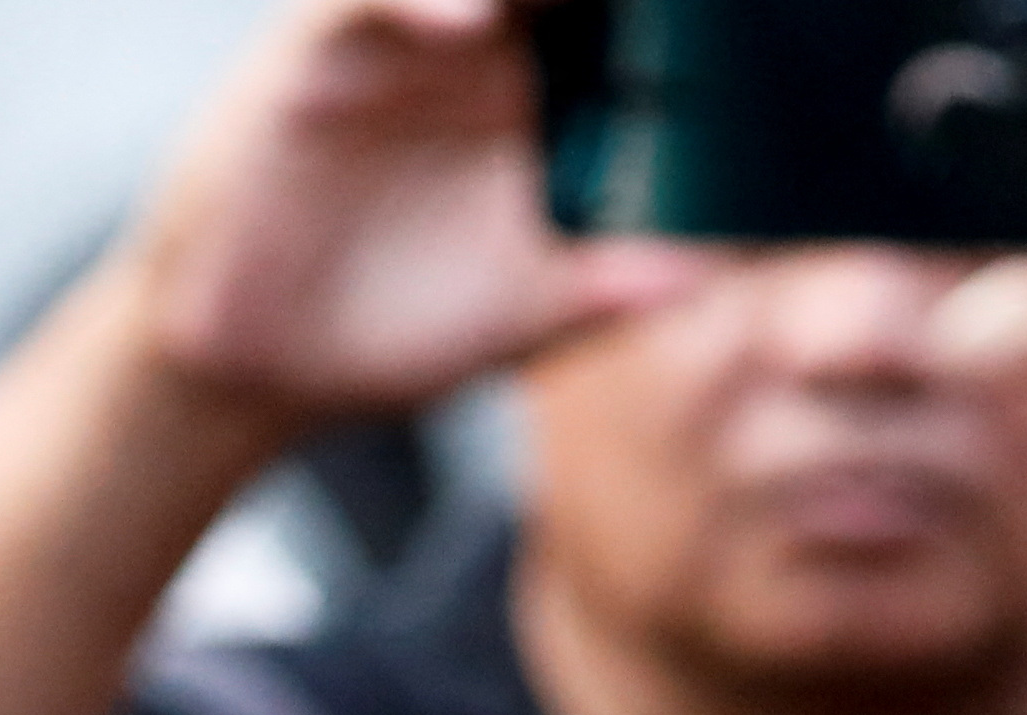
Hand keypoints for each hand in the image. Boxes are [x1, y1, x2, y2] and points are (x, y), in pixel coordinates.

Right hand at [118, 0, 717, 425]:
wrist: (258, 366)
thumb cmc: (396, 325)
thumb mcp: (527, 312)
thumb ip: (611, 284)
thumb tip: (709, 275)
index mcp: (555, 90)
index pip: (635, 20)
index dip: (688, 19)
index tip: (768, 20)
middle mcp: (493, 42)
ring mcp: (411, 36)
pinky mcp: (323, 47)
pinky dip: (425, 0)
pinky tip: (473, 21)